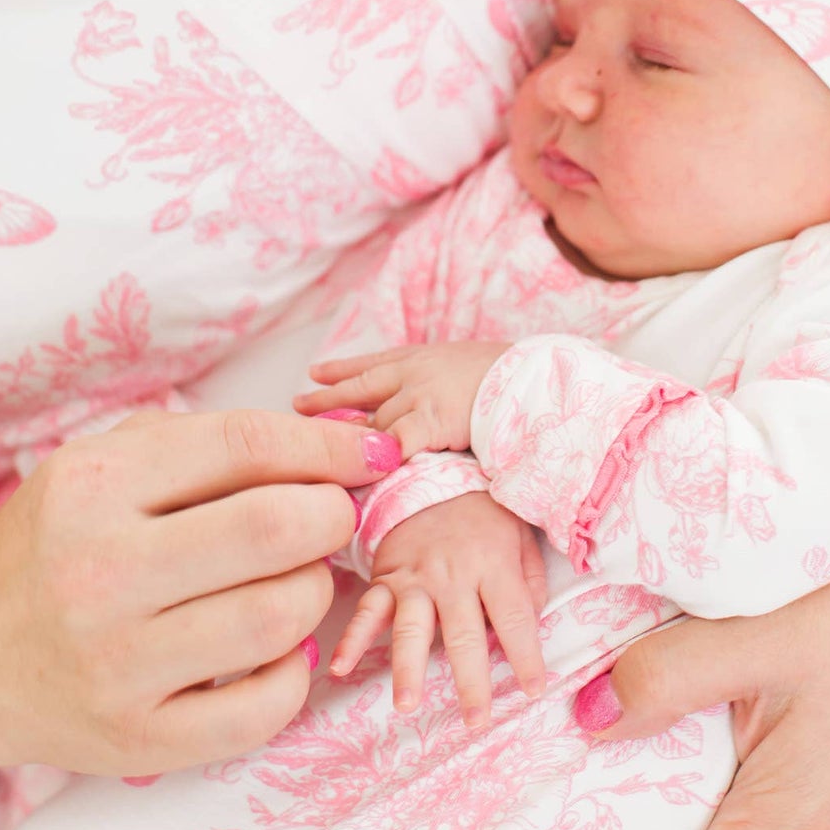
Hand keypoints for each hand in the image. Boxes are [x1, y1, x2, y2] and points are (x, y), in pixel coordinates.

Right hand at [0, 409, 401, 777]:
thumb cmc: (52, 541)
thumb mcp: (106, 464)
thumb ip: (209, 447)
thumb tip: (339, 447)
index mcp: (96, 486)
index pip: (249, 446)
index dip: (332, 444)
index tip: (375, 452)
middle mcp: (100, 572)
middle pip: (277, 527)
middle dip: (333, 514)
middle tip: (332, 516)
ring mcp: (116, 664)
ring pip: (280, 616)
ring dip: (316, 589)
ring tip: (295, 578)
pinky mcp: (133, 739)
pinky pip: (263, 709)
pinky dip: (292, 673)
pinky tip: (271, 649)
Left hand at [296, 341, 507, 458]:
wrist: (532, 377)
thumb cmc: (511, 376)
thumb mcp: (468, 365)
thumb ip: (445, 381)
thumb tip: (440, 398)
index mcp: (423, 356)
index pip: (373, 362)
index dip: (342, 368)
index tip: (315, 371)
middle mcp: (414, 372)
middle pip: (359, 387)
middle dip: (327, 398)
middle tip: (297, 404)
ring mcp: (419, 396)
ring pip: (372, 421)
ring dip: (347, 438)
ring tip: (320, 452)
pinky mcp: (429, 421)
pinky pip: (394, 445)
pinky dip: (378, 459)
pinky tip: (361, 473)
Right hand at [330, 491, 548, 729]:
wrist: (432, 476)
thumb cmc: (484, 515)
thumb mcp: (520, 534)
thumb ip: (530, 581)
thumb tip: (532, 626)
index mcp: (493, 562)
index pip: (514, 617)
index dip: (526, 656)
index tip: (534, 690)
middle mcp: (453, 573)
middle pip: (463, 634)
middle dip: (470, 681)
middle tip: (475, 722)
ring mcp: (415, 577)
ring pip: (412, 628)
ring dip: (407, 669)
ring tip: (407, 706)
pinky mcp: (386, 578)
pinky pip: (368, 611)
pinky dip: (352, 639)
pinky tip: (340, 667)